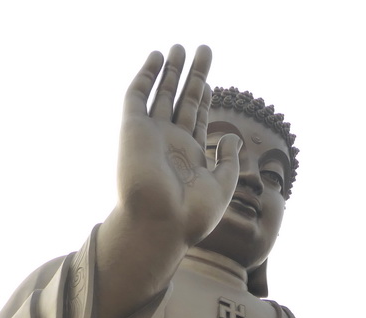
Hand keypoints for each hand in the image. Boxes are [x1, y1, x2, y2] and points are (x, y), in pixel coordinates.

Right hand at [117, 45, 240, 247]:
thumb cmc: (191, 215)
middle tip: (204, 50)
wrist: (160, 223)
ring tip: (181, 47)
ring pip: (162, 94)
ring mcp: (152, 135)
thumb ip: (228, 162)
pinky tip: (158, 57)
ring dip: (172, 70)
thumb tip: (232, 139)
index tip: (208, 83)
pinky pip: (137, 96)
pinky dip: (147, 75)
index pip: (197, 120)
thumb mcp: (222, 186)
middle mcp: (170, 143)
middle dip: (193, 76)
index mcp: (190, 157)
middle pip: (183, 101)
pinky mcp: (133, 129)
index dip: (204, 100)